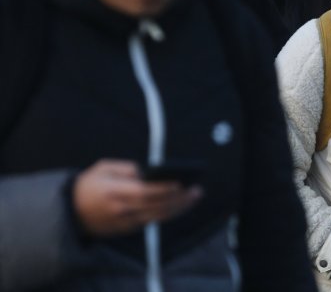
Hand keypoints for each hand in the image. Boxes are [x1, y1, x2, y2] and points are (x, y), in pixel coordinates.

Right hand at [72, 159, 201, 236]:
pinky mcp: (126, 229)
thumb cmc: (89, 184)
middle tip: (196, 190)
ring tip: (194, 197)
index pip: (145, 192)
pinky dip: (168, 214)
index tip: (181, 183)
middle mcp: (121, 209)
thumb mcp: (104, 167)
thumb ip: (127, 168)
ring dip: (178, 208)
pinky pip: (152, 221)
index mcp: (114, 191)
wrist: (69, 211)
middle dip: (179, 198)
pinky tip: (179, 206)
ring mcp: (124, 221)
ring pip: (157, 216)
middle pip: (156, 206)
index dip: (164, 189)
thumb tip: (150, 171)